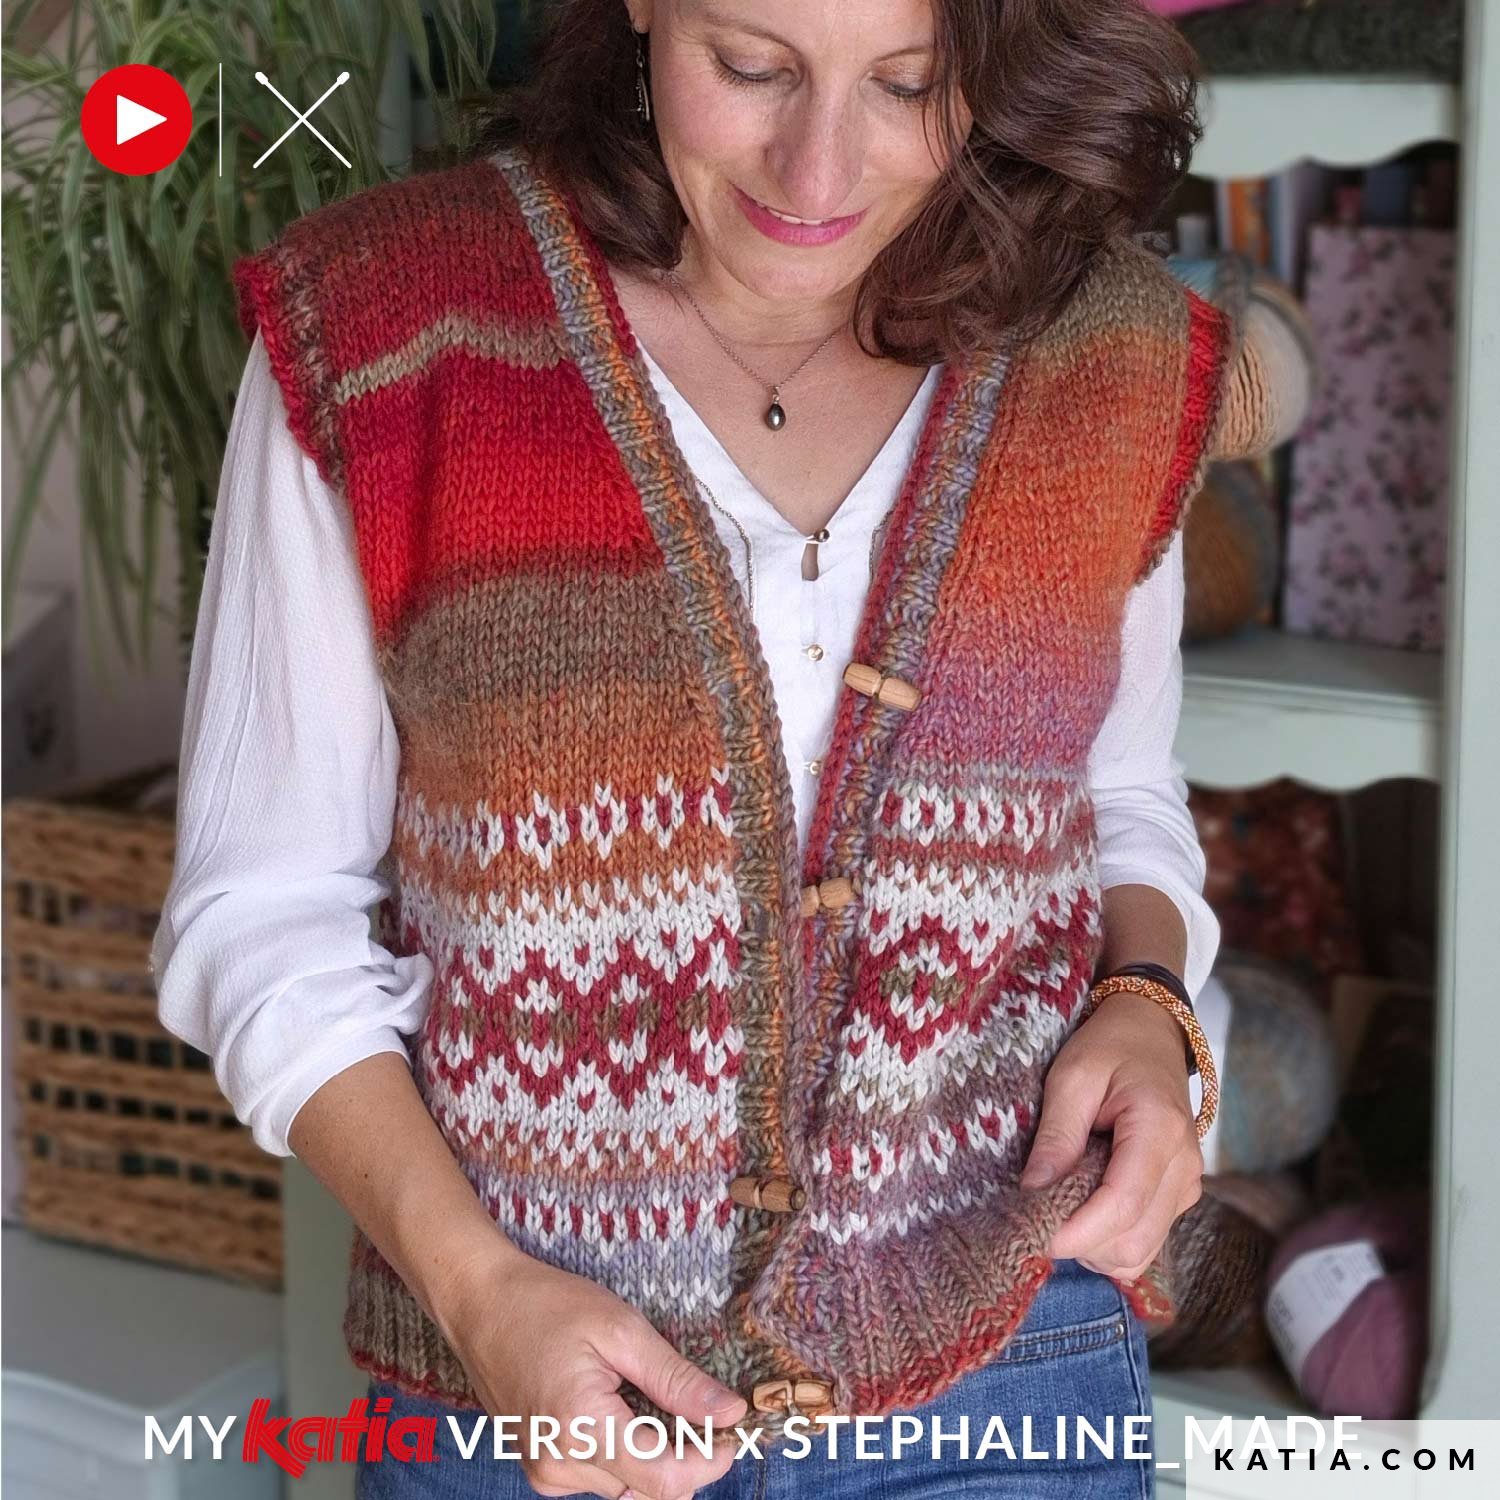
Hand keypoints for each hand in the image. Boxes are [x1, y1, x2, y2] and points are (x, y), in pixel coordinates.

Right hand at [435, 1243, 746, 1498]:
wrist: (480, 1305)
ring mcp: (546, 1472)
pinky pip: (601, 1476)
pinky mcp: (541, 1468)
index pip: (665, 1479)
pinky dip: (623, 1452)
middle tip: (699, 1407)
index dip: (709, 1462)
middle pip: (649, 1490)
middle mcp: (560, 1465)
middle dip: (685, 1457)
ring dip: (653, 1454)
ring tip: (646, 1395)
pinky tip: (619, 1406)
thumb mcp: (621, 1330)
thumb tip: (729, 1412)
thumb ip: (676, 1380)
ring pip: (627, 1487)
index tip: (732, 1431)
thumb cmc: (546, 1305)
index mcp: (581, 1428)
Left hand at [1019, 992, 1203, 1278]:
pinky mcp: (1179, 1196)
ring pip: (1140, 1252)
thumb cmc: (1109, 1047)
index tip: (1034, 1235)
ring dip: (1093, 1247)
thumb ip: (1057, 1135)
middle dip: (1080, 1243)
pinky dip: (1108, 1240)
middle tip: (1035, 1217)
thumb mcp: (1072, 1077)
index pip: (1123, 1204)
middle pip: (1133, 1241)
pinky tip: (1081, 1209)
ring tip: (1058, 1208)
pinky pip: (1144, 1241)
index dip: (1077, 1232)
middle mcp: (1184, 1167)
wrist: (1150, 1033)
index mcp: (1160, 1130)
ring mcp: (1187, 1186)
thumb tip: (1033, 1192)